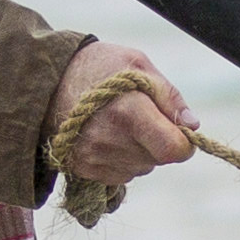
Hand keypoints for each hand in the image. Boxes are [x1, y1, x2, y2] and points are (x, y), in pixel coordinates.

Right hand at [48, 43, 191, 188]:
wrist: (48, 81)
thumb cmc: (99, 67)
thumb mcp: (138, 64)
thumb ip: (169, 96)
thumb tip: (192, 127)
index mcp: (129, 113)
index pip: (172, 149)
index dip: (184, 143)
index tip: (179, 131)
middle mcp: (110, 141)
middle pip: (158, 160)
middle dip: (159, 142)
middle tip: (142, 116)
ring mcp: (94, 159)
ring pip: (141, 168)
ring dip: (140, 151)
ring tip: (119, 123)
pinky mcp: (83, 170)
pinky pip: (121, 174)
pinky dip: (122, 159)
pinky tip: (107, 136)